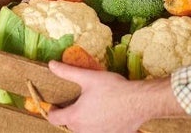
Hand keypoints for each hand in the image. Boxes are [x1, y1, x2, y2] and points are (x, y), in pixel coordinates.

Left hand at [46, 61, 183, 132]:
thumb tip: (51, 64)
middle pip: (70, 125)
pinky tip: (105, 115)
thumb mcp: (88, 77)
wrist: (138, 102)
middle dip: (70, 115)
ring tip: (90, 108)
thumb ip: (67, 72)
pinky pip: (99, 132)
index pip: (55, 119)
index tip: (55, 106)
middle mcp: (84, 131)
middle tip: (76, 103)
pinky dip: (98, 126)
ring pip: (84, 130)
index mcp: (75, 117)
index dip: (52, 111)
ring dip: (84, 122)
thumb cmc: (113, 89)